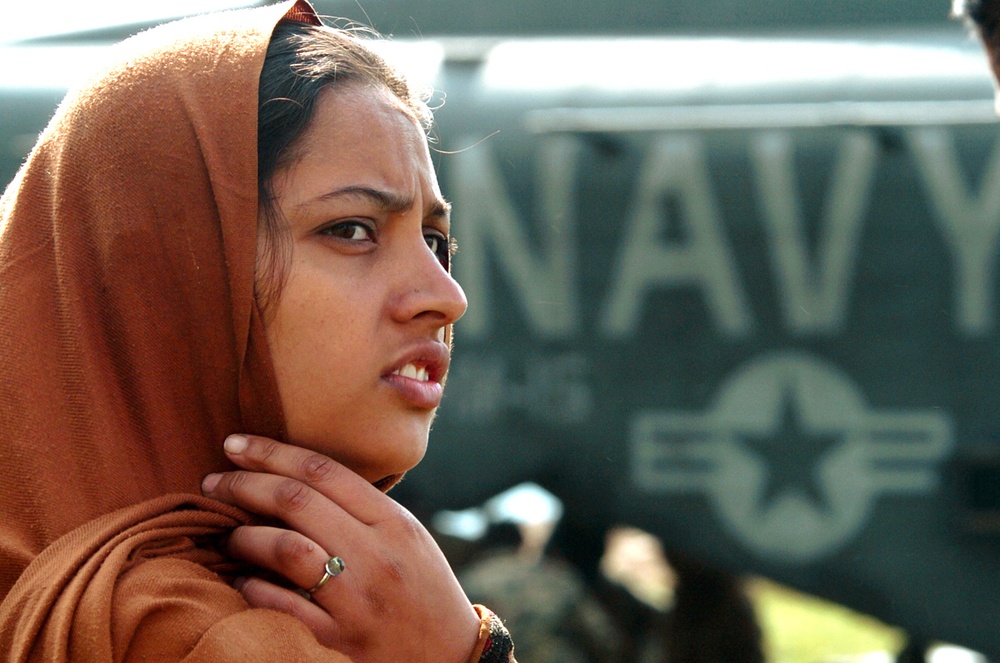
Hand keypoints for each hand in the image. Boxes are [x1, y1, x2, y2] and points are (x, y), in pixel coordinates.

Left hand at [201, 434, 480, 662]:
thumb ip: (362, 509)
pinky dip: (252, 587)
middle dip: (244, 484)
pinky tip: (240, 581)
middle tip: (212, 481)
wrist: (452, 659)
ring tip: (227, 534)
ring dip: (243, 536)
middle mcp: (376, 555)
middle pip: (296, 501)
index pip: (323, 471)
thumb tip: (296, 480)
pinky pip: (280, 605)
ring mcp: (356, 600)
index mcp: (393, 523)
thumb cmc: (423, 591)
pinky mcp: (338, 641)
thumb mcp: (407, 539)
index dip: (272, 451)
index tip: (236, 443)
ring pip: (285, 548)